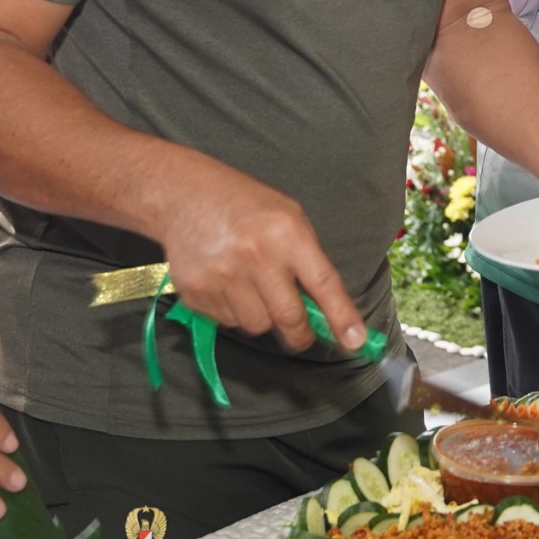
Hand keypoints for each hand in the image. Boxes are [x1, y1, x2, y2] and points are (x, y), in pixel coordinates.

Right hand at [153, 161, 365, 352]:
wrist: (183, 195)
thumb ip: (308, 259)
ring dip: (262, 318)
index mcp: (286, 233)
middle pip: (289, 317)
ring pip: (257, 326)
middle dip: (300, 335)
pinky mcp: (196, 292)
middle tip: (300, 335)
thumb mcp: (288, 216)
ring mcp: (222, 276)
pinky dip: (233, 312)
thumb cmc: (245, 205)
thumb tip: (326, 308)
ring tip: (252, 288)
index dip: (341, 317)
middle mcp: (255, 256)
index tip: (355, 342)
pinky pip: (227, 322)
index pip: (322, 284)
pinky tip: (226, 284)